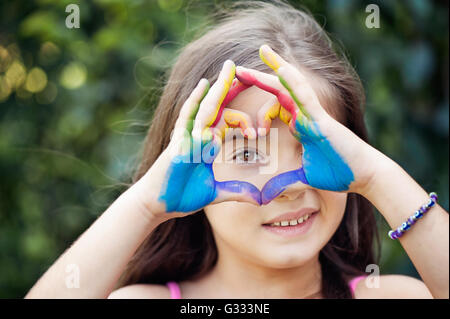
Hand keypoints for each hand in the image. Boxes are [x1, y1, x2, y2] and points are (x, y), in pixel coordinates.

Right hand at [135, 60, 260, 218]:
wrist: (157, 204)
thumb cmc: (180, 195)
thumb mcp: (215, 193)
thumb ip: (236, 191)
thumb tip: (259, 199)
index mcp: (208, 144)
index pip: (228, 122)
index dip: (244, 119)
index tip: (260, 130)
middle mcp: (198, 135)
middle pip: (219, 106)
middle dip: (232, 89)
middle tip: (248, 72)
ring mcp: (187, 136)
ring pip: (207, 107)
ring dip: (219, 87)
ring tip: (231, 68)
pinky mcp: (179, 142)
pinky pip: (187, 117)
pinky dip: (196, 100)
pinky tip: (205, 85)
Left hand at [235, 45, 379, 202]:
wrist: (362, 176)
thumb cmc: (338, 173)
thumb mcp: (303, 177)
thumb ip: (284, 181)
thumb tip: (267, 193)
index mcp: (298, 126)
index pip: (272, 107)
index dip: (257, 110)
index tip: (245, 121)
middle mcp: (304, 115)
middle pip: (278, 90)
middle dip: (258, 78)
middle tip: (238, 68)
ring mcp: (313, 114)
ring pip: (291, 85)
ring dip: (276, 66)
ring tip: (263, 49)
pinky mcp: (321, 119)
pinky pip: (305, 97)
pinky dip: (293, 83)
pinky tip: (280, 69)